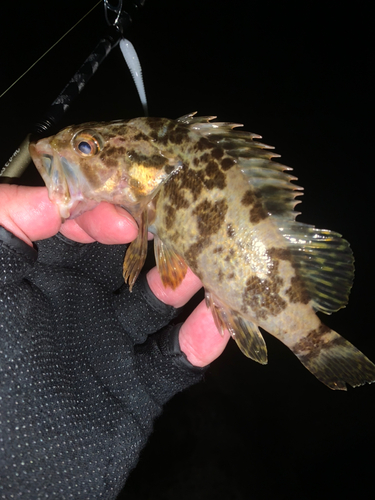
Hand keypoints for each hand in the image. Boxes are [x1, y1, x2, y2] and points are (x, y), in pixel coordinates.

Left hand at [0, 185, 229, 366]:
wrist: (12, 478)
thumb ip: (2, 232)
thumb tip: (54, 194)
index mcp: (44, 278)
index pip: (79, 228)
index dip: (99, 214)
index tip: (121, 216)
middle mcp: (84, 304)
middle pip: (128, 259)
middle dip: (156, 238)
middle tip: (186, 220)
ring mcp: (114, 344)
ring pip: (159, 303)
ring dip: (186, 284)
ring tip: (208, 265)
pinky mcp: (139, 387)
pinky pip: (176, 360)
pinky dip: (200, 343)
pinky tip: (219, 323)